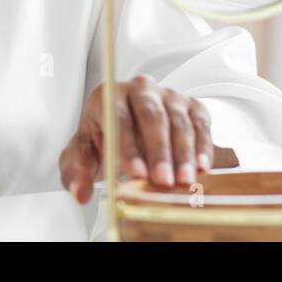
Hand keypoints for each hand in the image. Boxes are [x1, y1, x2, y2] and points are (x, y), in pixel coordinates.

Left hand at [58, 75, 218, 203]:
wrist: (127, 129)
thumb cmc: (104, 138)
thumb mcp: (84, 154)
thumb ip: (77, 171)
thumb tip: (80, 193)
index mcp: (110, 96)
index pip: (119, 118)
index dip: (128, 146)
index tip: (135, 173)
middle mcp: (141, 89)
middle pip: (152, 117)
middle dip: (158, 151)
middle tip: (162, 180)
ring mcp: (169, 96)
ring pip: (179, 121)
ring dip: (183, 154)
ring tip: (184, 181)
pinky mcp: (192, 106)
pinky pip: (201, 123)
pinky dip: (203, 145)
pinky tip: (203, 167)